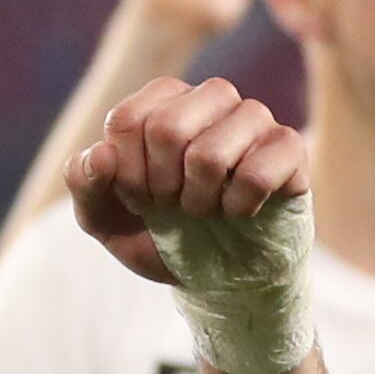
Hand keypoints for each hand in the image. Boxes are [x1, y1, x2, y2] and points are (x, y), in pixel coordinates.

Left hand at [64, 75, 309, 286]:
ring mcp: (254, 119)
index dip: (126, 174)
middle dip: (160, 187)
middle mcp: (210, 98)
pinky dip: (237, 207)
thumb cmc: (159, 232)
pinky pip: (256, 173)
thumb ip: (86, 184)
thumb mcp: (104, 218)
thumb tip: (100, 154)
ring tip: (204, 208)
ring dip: (198, 200)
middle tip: (172, 205)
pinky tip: (238, 212)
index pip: (126, 120)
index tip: (139, 198)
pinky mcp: (288, 149)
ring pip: (210, 153)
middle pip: (166, 129)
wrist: (213, 276)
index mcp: (162, 101)